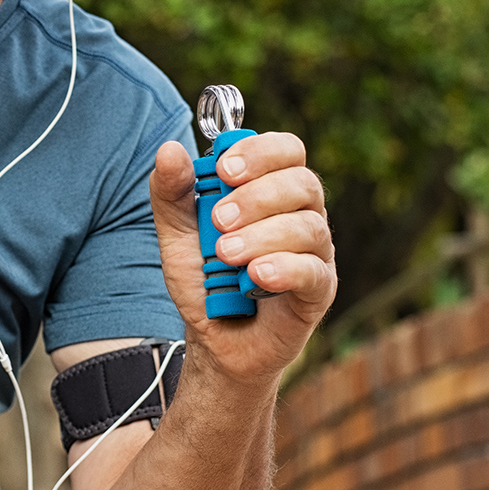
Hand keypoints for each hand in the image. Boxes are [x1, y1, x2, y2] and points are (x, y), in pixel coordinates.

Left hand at [149, 133, 336, 384]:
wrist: (213, 338)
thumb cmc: (205, 279)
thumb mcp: (177, 234)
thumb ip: (172, 193)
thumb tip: (169, 150)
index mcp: (274, 190)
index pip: (287, 150)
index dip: (260, 152)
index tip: (223, 170)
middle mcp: (302, 215)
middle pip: (302, 183)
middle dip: (256, 196)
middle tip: (218, 221)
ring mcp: (315, 253)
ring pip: (308, 227)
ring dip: (262, 236)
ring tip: (225, 255)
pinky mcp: (319, 291)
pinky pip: (313, 271)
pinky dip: (283, 269)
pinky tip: (255, 275)